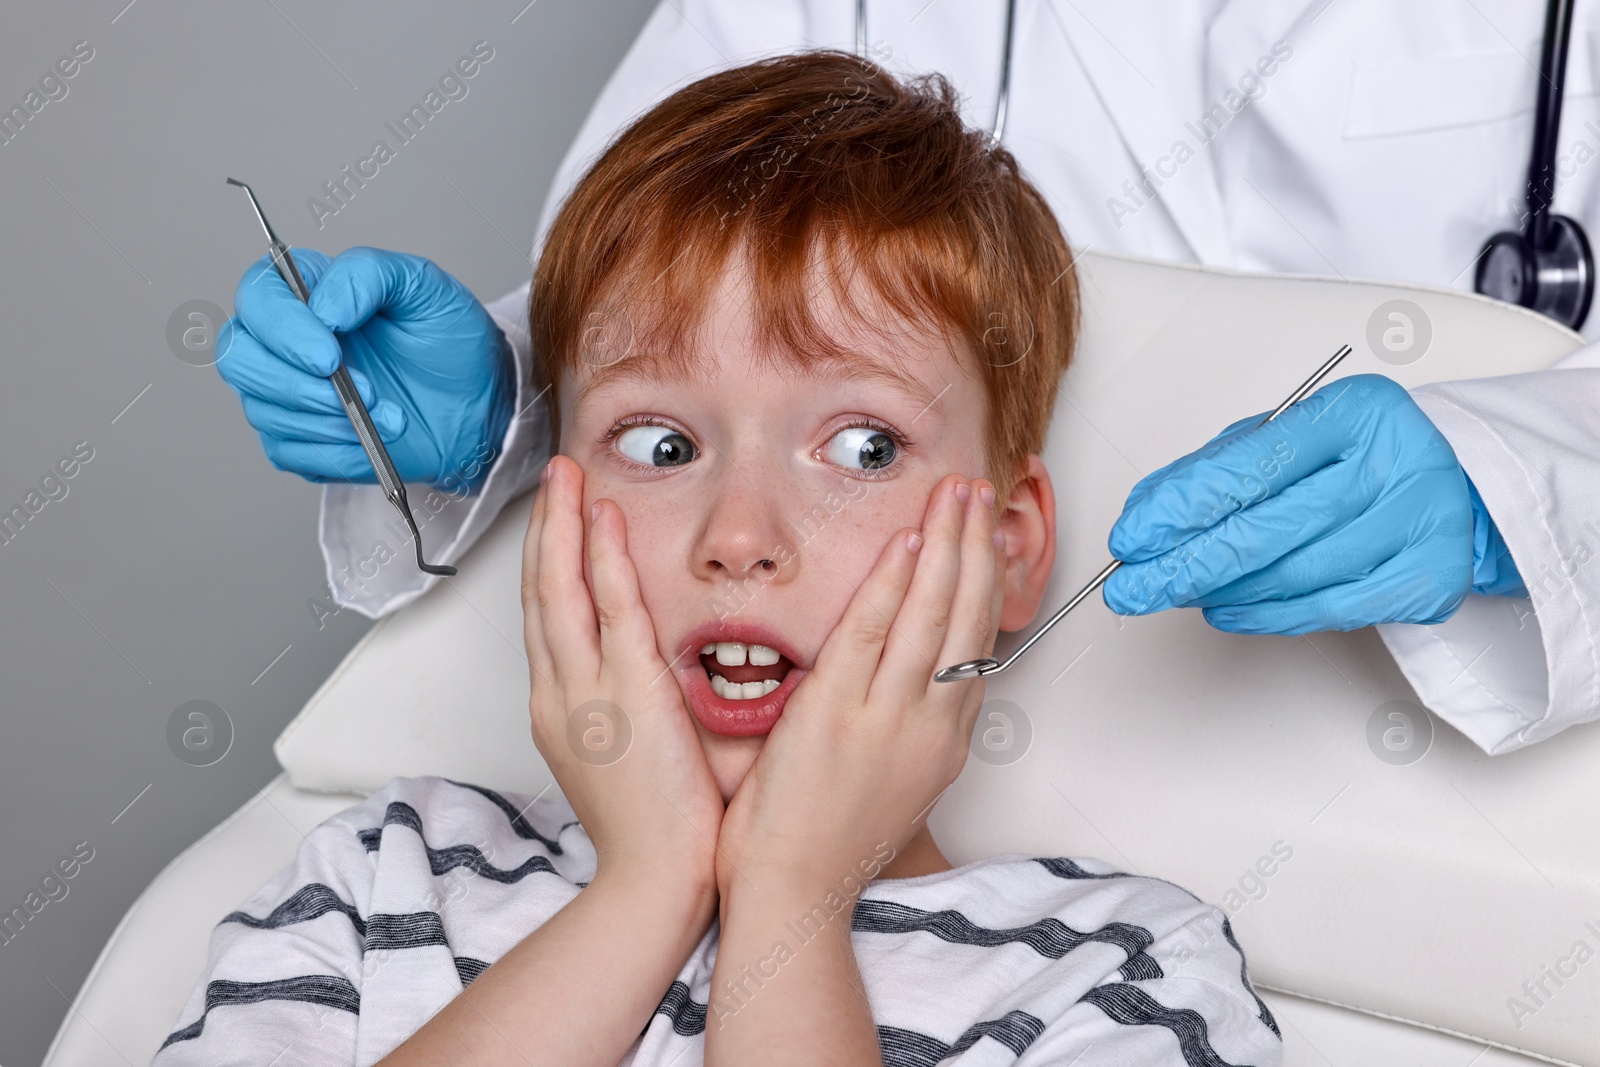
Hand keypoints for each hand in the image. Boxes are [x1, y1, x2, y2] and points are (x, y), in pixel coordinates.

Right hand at [216, 246, 512, 488]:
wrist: (478, 402)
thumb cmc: (448, 340)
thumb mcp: (423, 288)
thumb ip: (368, 275)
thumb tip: (323, 307)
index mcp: (305, 292)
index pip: (256, 297)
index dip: (282, 328)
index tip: (330, 354)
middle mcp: (282, 342)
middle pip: (240, 358)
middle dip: (298, 383)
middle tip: (363, 392)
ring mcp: (285, 394)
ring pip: (262, 409)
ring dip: (329, 420)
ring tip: (390, 416)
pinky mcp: (299, 440)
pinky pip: (290, 452)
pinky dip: (336, 451)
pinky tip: (374, 441)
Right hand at [521, 455, 723, 886]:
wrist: (656, 882)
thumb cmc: (657, 832)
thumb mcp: (626, 757)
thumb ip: (627, 709)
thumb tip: (645, 678)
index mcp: (560, 709)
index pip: (547, 620)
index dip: (548, 563)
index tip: (557, 521)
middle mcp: (559, 694)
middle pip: (539, 593)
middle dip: (544, 528)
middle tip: (552, 476)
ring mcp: (585, 692)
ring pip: (561, 590)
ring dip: (562, 525)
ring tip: (567, 474)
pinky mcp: (626, 693)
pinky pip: (611, 610)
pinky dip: (602, 559)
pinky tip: (601, 517)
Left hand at [714, 474, 1003, 896]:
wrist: (793, 895)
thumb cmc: (827, 843)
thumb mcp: (891, 780)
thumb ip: (904, 725)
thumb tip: (904, 682)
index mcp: (942, 740)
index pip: (977, 644)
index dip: (986, 581)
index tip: (986, 535)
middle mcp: (930, 725)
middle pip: (967, 617)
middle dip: (977, 546)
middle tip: (979, 492)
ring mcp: (887, 719)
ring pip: (932, 615)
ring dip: (948, 546)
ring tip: (956, 494)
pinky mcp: (838, 716)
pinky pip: (873, 635)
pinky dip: (893, 586)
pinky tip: (907, 544)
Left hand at [1101, 373, 1516, 633]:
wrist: (1456, 486)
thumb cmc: (1353, 460)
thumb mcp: (1283, 441)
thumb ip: (1213, 470)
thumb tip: (1144, 512)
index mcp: (1354, 411)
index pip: (1250, 465)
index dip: (1181, 508)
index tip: (1131, 537)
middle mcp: (1396, 462)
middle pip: (1267, 528)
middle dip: (1185, 564)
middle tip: (1132, 588)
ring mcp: (1421, 523)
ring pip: (1294, 573)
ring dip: (1220, 590)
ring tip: (1175, 593)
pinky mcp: (1431, 579)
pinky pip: (1329, 608)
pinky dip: (1267, 614)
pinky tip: (1226, 608)